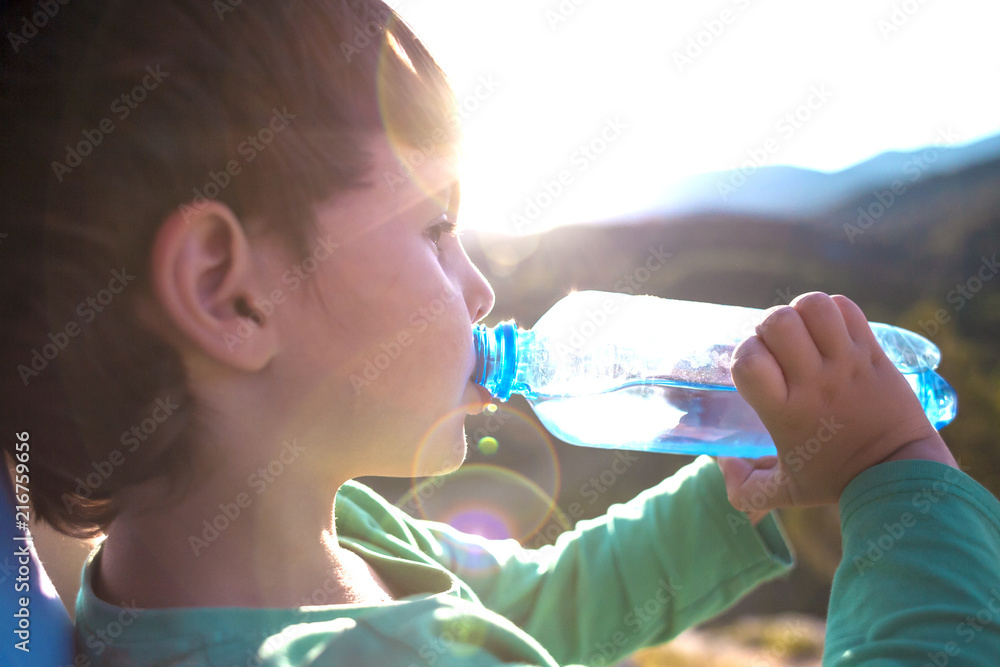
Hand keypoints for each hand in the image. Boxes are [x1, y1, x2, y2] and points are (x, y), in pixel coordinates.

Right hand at [717, 292, 955, 512]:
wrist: (901, 474)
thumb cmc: (838, 482)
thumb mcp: (785, 491)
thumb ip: (745, 489)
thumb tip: (721, 464)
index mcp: (785, 411)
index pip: (749, 360)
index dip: (744, 355)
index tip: (756, 369)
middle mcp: (815, 381)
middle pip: (779, 321)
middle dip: (769, 326)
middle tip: (778, 347)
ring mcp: (846, 362)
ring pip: (813, 305)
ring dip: (801, 312)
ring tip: (804, 333)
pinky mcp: (873, 351)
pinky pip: (846, 307)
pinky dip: (832, 310)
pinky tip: (829, 330)